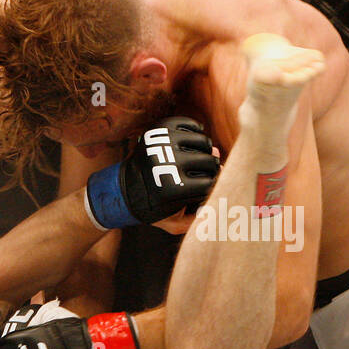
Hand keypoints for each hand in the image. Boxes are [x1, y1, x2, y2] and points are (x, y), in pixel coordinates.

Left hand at [84, 116, 219, 227]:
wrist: (124, 189)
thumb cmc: (155, 208)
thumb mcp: (175, 224)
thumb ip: (201, 216)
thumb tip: (224, 185)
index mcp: (172, 189)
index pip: (212, 183)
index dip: (217, 184)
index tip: (213, 186)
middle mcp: (167, 163)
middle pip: (210, 161)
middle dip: (214, 168)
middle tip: (208, 172)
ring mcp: (163, 143)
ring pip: (204, 141)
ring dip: (207, 150)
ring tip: (201, 157)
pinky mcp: (159, 129)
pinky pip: (191, 124)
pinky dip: (197, 132)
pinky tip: (194, 143)